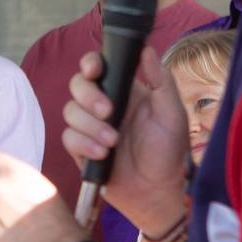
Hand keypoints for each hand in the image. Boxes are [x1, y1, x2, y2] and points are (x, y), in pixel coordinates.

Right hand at [62, 44, 190, 235]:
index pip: (98, 68)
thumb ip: (160, 80)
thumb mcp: (172, 113)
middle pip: (77, 86)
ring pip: (70, 112)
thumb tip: (146, 50)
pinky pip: (69, 138)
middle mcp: (103, 106)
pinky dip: (84, 145)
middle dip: (88, 97)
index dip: (90, 64)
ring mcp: (89, 128)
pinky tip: (102, 154)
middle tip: (108, 112)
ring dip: (90, 126)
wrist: (158, 191)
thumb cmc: (170, 151)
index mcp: (124, 91)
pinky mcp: (80, 150)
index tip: (94, 70)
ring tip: (113, 143)